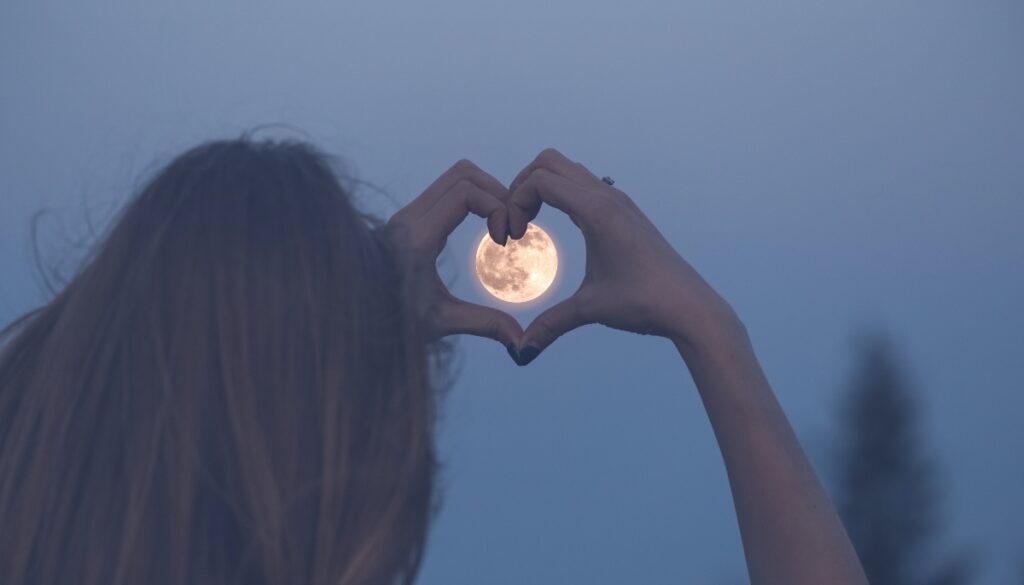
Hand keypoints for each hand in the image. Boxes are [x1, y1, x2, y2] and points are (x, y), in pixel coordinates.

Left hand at [383, 160, 522, 345]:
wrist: (352, 314)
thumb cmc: (390, 321)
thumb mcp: (441, 322)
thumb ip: (484, 324)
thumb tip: (521, 342)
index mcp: (417, 238)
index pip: (466, 192)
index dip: (497, 207)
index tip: (505, 240)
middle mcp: (408, 218)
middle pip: (464, 174)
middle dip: (496, 193)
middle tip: (510, 227)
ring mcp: (406, 215)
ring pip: (454, 177)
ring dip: (485, 193)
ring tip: (499, 226)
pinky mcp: (408, 219)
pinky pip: (446, 191)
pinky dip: (472, 199)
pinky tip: (482, 228)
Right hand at [506, 148, 741, 363]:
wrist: (690, 306)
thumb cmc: (645, 302)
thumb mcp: (590, 309)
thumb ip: (551, 324)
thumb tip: (522, 352)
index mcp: (596, 210)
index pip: (540, 181)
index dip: (514, 202)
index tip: (512, 236)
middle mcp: (607, 196)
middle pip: (549, 162)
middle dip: (522, 186)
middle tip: (514, 221)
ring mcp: (618, 200)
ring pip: (568, 169)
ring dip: (542, 187)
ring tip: (531, 222)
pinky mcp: (625, 211)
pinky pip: (584, 184)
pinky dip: (562, 194)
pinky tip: (561, 226)